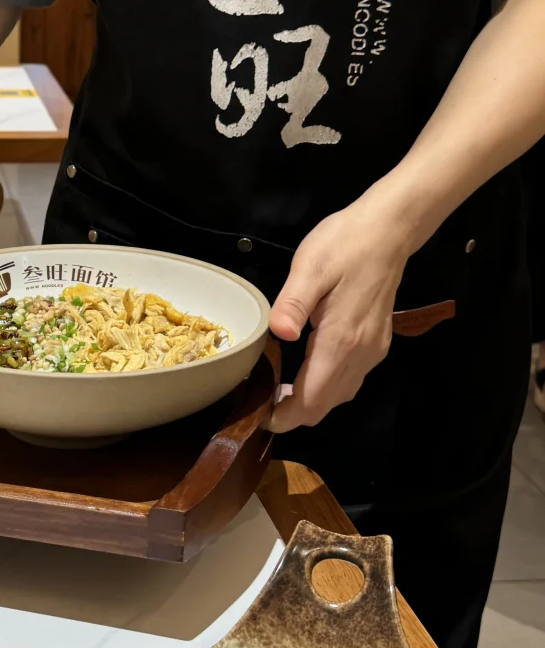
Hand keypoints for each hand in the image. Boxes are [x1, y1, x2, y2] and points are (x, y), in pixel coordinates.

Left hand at [267, 192, 414, 433]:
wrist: (389, 230)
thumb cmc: (345, 244)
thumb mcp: (310, 267)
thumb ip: (293, 303)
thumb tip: (279, 334)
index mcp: (341, 341)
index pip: (312, 400)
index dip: (285, 417)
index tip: (257, 417)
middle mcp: (361, 354)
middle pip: (326, 405)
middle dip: (294, 414)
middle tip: (260, 403)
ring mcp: (373, 350)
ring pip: (340, 395)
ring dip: (311, 401)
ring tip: (278, 391)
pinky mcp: (377, 342)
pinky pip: (350, 379)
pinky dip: (327, 387)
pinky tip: (307, 371)